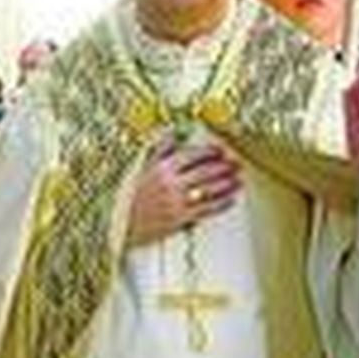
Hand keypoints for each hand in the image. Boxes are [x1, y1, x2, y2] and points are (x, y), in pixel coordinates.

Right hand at [125, 137, 241, 247]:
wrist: (120, 224)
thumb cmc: (132, 196)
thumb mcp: (141, 167)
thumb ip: (159, 150)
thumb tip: (172, 133)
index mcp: (161, 168)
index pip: (191, 155)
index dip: (208, 151)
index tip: (220, 150)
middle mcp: (170, 184)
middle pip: (204, 172)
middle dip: (223, 167)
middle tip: (236, 163)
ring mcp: (175, 202)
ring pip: (208, 191)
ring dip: (227, 184)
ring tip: (238, 180)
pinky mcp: (179, 219)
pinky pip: (205, 210)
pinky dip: (221, 204)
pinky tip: (230, 200)